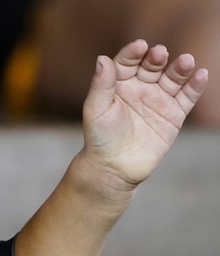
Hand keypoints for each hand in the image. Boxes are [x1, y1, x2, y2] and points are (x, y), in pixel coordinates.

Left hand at [81, 39, 208, 191]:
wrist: (114, 168)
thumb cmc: (100, 138)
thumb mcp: (95, 110)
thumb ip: (100, 85)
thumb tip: (102, 58)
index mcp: (119, 84)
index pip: (128, 62)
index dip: (133, 53)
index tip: (140, 46)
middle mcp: (140, 88)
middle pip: (152, 67)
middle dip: (156, 59)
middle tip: (159, 54)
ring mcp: (158, 100)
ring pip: (172, 79)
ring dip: (179, 69)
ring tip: (186, 61)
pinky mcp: (173, 115)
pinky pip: (187, 97)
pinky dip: (194, 86)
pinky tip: (200, 75)